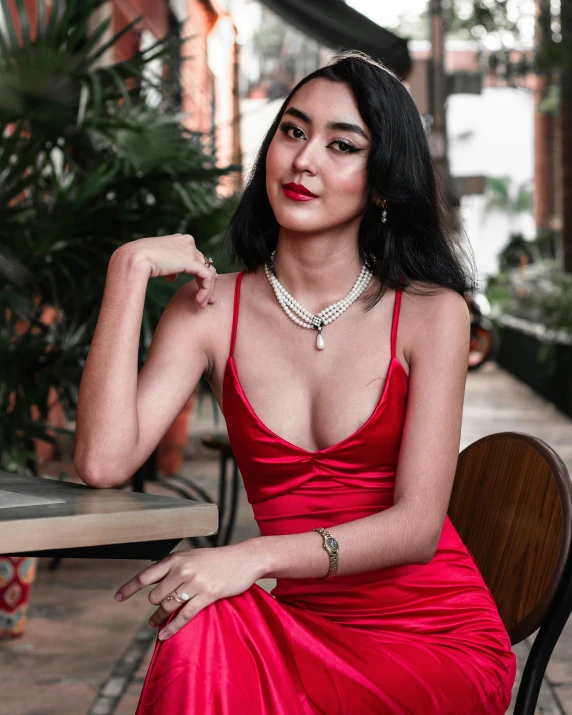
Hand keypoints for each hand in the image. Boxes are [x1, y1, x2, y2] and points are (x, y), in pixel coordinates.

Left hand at [113, 544, 263, 639]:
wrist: (244, 558)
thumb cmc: (217, 559)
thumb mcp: (192, 557)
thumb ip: (175, 568)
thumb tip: (156, 583)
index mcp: (177, 558)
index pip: (146, 574)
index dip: (129, 587)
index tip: (117, 598)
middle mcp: (183, 569)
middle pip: (155, 595)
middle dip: (154, 606)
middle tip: (154, 613)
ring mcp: (195, 582)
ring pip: (167, 606)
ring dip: (159, 619)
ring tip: (155, 625)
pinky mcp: (207, 595)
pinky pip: (184, 615)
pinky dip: (172, 628)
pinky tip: (164, 635)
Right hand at [116, 233, 217, 308]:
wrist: (133, 260)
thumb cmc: (138, 263)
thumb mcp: (156, 264)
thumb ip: (169, 268)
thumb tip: (174, 276)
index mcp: (178, 240)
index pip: (195, 257)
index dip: (200, 273)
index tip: (201, 289)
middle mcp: (187, 242)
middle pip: (204, 264)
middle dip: (207, 283)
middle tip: (208, 300)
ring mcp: (191, 250)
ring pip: (208, 272)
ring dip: (207, 290)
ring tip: (202, 304)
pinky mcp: (193, 261)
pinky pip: (207, 277)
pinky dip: (205, 291)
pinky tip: (199, 301)